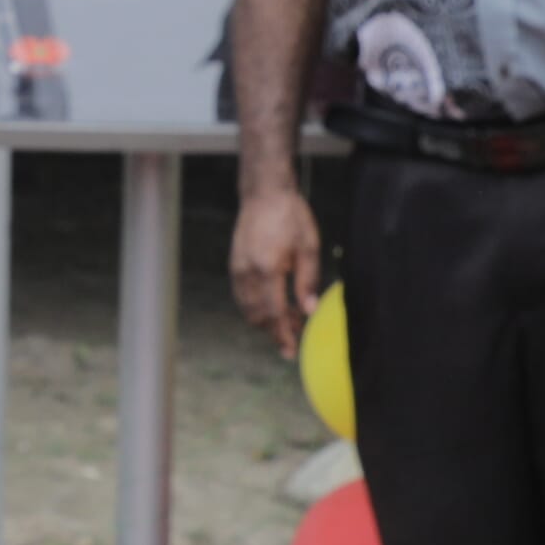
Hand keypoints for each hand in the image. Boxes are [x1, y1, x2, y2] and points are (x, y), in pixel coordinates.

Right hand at [230, 177, 327, 358]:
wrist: (264, 193)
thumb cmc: (290, 216)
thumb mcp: (308, 247)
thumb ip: (308, 281)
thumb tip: (309, 311)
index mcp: (268, 268)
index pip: (274, 312)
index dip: (282, 334)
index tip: (290, 351)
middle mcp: (247, 272)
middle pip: (257, 316)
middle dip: (274, 331)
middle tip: (294, 340)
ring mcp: (237, 269)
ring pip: (247, 309)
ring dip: (265, 321)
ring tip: (287, 324)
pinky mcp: (235, 265)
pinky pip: (243, 297)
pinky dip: (256, 308)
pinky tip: (273, 307)